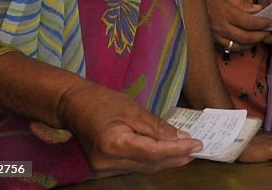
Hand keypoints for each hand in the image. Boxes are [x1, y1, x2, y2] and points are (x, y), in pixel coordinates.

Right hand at [57, 82, 201, 176]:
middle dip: (175, 157)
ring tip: (187, 153)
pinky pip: (135, 166)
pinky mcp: (104, 169)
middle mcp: (107, 162)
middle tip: (197, 150)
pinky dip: (152, 160)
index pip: (152, 152)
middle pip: (149, 163)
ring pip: (143, 167)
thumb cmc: (102, 102)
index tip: (197, 144)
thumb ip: (156, 126)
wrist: (73, 107)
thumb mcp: (132, 109)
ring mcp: (103, 169)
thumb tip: (180, 138)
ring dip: (166, 160)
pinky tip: (167, 154)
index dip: (177, 150)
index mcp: (112, 144)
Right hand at [200, 0, 270, 49]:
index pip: (249, 22)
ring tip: (259, 38)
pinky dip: (240, 47)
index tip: (271, 22)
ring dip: (252, 44)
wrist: (185, 2)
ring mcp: (216, 36)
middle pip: (246, 37)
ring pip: (238, 45)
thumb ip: (241, 3)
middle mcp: (221, 26)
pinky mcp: (212, 41)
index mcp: (226, 12)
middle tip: (268, 32)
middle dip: (260, 36)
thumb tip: (258, 10)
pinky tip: (246, 42)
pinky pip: (229, 47)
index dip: (262, 24)